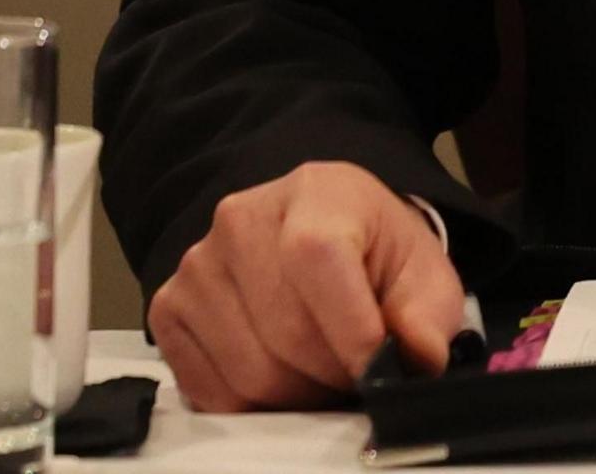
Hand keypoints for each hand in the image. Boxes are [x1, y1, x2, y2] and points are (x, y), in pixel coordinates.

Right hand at [150, 161, 463, 411]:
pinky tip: (285, 377)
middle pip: (284, 331)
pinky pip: (209, 390)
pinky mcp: (168, 310)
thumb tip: (418, 357)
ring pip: (248, 371)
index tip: (380, 367)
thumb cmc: (372, 254)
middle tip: (359, 375)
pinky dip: (255, 404)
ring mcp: (196, 266)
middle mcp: (242, 220)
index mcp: (316, 193)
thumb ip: (427, 311)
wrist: (322, 239)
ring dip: (298, 394)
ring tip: (325, 374)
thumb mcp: (421, 270)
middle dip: (334, 373)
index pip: (316, 257)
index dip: (351, 329)